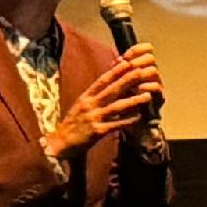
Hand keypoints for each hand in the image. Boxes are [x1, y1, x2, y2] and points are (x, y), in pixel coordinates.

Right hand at [43, 48, 162, 159]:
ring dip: (133, 100)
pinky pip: (116, 125)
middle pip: (111, 90)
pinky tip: (139, 117)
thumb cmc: (72, 125)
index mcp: (85, 98)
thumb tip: (105, 86)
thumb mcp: (80, 106)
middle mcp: (89, 105)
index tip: (127, 62)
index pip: (101, 81)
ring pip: (116, 107)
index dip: (115, 71)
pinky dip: (128, 121)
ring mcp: (93, 118)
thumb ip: (92, 97)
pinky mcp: (97, 132)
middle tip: (141, 72)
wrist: (59, 144)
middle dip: (127, 80)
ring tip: (147, 95)